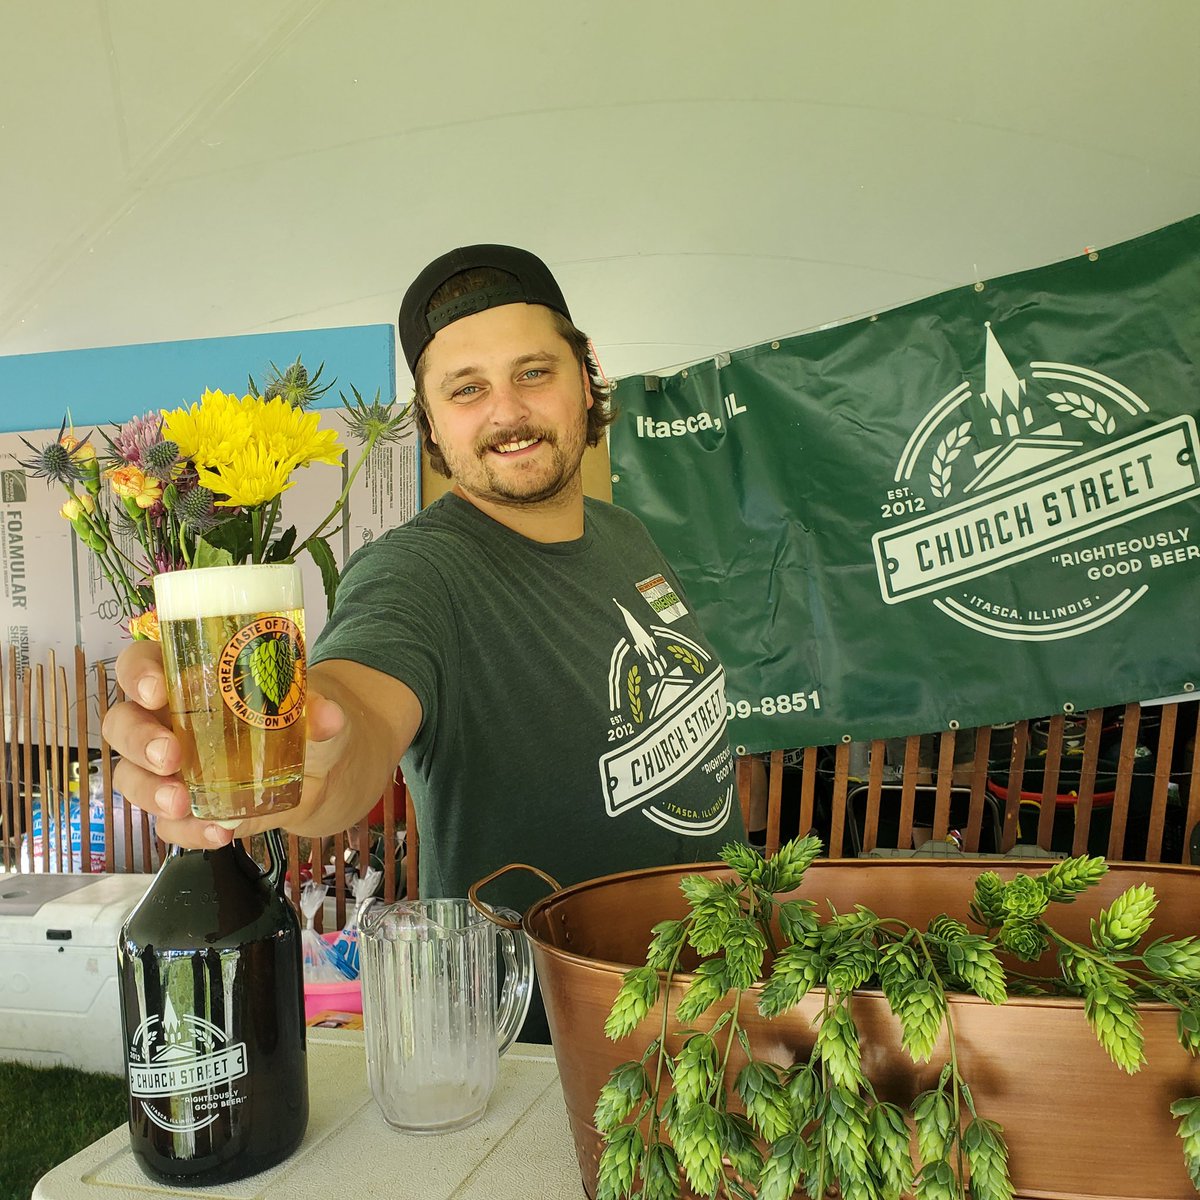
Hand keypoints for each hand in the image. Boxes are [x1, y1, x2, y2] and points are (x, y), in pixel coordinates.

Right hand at [103, 640, 348, 847]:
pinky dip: (187, 830)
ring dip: (150, 792)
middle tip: (171, 756)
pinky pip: (167, 821)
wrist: (318, 766)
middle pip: (122, 723)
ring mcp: (168, 766)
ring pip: (130, 776)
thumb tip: (328, 717)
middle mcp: (165, 718)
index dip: (138, 672)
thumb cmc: (298, 716)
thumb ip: (317, 708)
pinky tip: (219, 833)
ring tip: (182, 803)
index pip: (141, 662)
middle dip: (138, 741)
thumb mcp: (311, 706)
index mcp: (186, 675)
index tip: (158, 690)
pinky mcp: (183, 805)